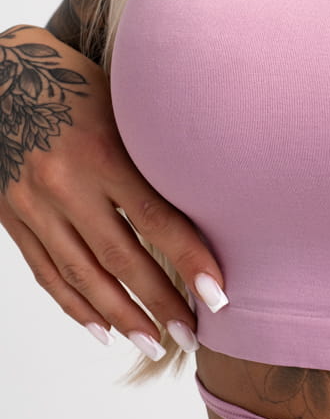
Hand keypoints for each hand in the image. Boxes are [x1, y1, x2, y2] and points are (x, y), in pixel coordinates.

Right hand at [0, 25, 226, 359]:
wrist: (3, 74)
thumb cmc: (79, 85)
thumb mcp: (124, 107)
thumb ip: (155, 152)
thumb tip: (213, 196)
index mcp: (102, 151)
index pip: (155, 220)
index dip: (189, 262)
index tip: (219, 296)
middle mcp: (65, 183)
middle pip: (120, 258)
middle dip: (159, 303)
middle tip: (193, 335)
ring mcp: (33, 203)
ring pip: (82, 274)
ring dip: (121, 316)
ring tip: (154, 344)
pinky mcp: (11, 215)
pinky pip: (46, 271)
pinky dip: (74, 305)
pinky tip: (102, 330)